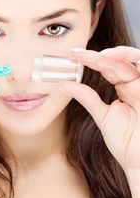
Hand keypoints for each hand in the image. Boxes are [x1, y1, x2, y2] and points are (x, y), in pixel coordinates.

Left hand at [58, 46, 139, 174]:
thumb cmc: (126, 143)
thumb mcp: (103, 116)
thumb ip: (87, 97)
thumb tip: (64, 84)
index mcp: (125, 88)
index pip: (107, 67)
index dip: (90, 60)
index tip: (72, 55)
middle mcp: (136, 84)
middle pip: (118, 62)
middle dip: (97, 56)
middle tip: (78, 54)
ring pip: (134, 61)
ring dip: (117, 56)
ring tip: (98, 57)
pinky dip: (135, 61)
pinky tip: (117, 58)